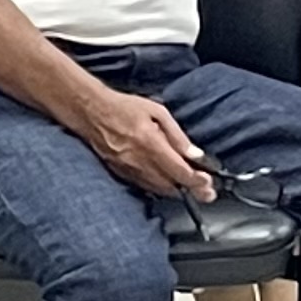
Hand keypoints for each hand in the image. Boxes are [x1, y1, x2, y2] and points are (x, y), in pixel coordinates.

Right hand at [79, 91, 214, 200]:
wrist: (92, 112)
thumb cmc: (124, 108)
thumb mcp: (157, 112)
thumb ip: (177, 135)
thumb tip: (195, 154)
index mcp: (150, 143)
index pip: (179, 171)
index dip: (197, 181)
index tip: (209, 183)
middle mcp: (139, 161)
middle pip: (171, 186)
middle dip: (192, 191)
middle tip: (208, 191)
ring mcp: (129, 171)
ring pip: (159, 190)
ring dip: (178, 191)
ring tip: (193, 188)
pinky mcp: (121, 174)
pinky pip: (146, 187)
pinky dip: (161, 187)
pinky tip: (170, 184)